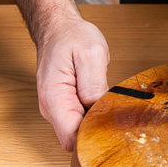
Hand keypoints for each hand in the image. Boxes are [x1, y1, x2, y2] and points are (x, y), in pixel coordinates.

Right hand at [36, 16, 109, 150]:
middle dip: (97, 132)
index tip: (111, 128)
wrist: (57, 28)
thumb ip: (95, 84)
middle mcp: (51, 109)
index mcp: (54, 98)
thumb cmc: (71, 37)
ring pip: (79, 131)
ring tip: (110, 105)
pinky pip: (81, 120)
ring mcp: (57, 109)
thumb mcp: (91, 54)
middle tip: (116, 115)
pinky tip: (103, 103)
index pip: (71, 138)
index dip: (92, 138)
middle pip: (76, 138)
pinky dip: (94, 116)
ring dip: (96, 122)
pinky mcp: (65, 107)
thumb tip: (100, 108)